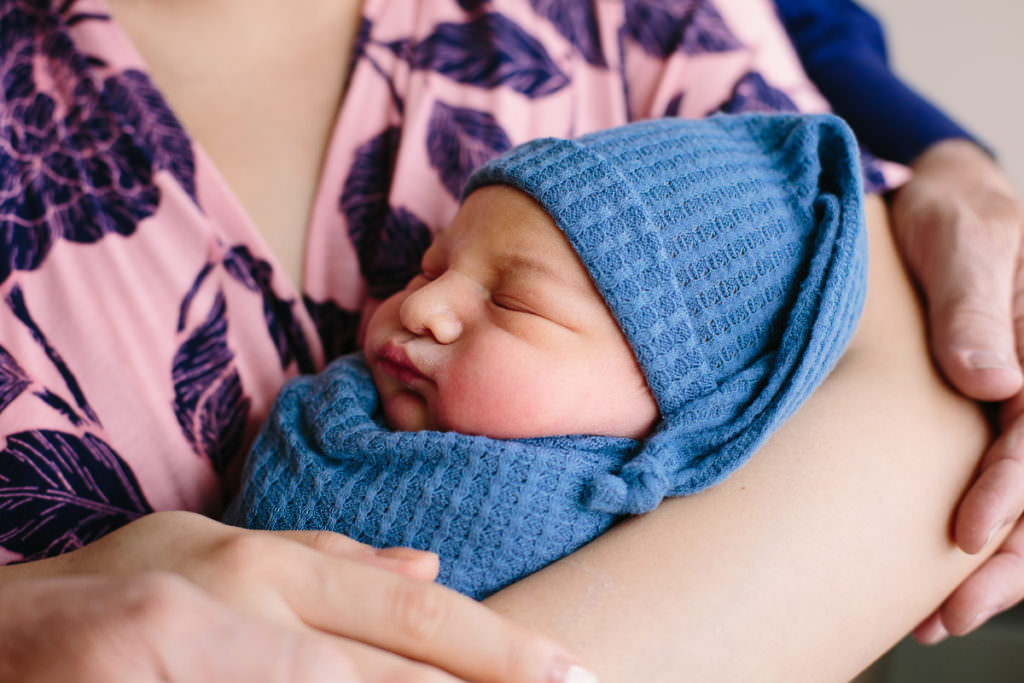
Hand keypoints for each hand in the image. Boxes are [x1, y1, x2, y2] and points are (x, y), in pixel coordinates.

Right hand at [3, 511, 589, 681]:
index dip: (495, 647)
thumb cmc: (103, 597)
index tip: (571, 670)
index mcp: (259, 565)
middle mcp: (236, 607)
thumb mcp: (209, 555)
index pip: (407, 611)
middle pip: (389, 668)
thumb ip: (323, 560)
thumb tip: (429, 565)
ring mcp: (188, 658)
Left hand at [889, 138, 1023, 641]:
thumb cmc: (948, 215)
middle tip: (950, 613)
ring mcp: (1013, 406)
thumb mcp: (962, 239)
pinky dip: (967, 533)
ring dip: (988, 566)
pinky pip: (984, 479)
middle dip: (1002, 557)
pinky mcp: (980, 417)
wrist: (930, 206)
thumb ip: (974, 304)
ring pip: (1018, 500)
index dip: (1009, 490)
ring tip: (936, 619)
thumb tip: (992, 380)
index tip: (968, 537)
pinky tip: (930, 577)